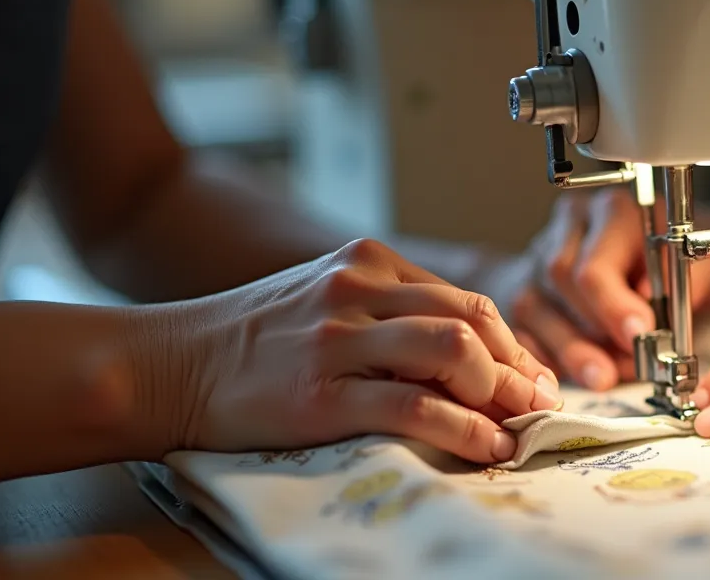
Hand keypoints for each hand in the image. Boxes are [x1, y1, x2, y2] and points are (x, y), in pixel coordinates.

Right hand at [171, 239, 562, 463]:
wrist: (169, 362)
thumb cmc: (255, 340)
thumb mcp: (329, 302)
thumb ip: (394, 316)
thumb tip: (473, 359)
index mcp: (369, 262)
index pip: (467, 301)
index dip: (514, 347)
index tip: (535, 381)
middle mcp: (359, 288)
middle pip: (473, 321)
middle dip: (520, 370)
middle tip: (539, 407)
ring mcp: (339, 338)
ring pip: (454, 350)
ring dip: (499, 393)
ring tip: (515, 427)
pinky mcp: (321, 391)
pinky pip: (416, 406)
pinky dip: (464, 429)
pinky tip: (486, 446)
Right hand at [501, 188, 709, 389]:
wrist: (675, 263)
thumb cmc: (694, 262)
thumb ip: (693, 278)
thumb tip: (657, 303)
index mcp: (612, 210)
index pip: (596, 261)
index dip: (614, 306)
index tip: (640, 336)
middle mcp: (570, 227)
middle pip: (559, 280)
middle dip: (594, 331)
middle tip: (627, 365)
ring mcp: (540, 258)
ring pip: (535, 307)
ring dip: (573, 350)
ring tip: (606, 376)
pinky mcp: (529, 291)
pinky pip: (525, 328)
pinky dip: (552, 355)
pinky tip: (582, 371)